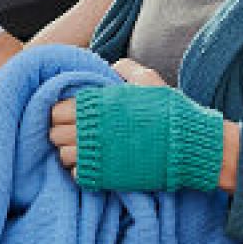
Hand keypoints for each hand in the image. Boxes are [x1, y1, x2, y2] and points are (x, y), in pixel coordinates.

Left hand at [49, 59, 166, 168]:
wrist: (189, 145)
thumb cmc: (169, 111)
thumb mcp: (148, 80)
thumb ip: (126, 69)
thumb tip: (111, 66)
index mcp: (96, 105)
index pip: (55, 110)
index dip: (60, 113)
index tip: (72, 115)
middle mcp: (91, 130)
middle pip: (54, 134)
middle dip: (62, 133)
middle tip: (76, 133)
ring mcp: (97, 155)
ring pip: (63, 156)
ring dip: (70, 152)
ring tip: (85, 149)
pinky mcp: (105, 176)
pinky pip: (77, 175)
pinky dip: (81, 171)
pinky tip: (94, 164)